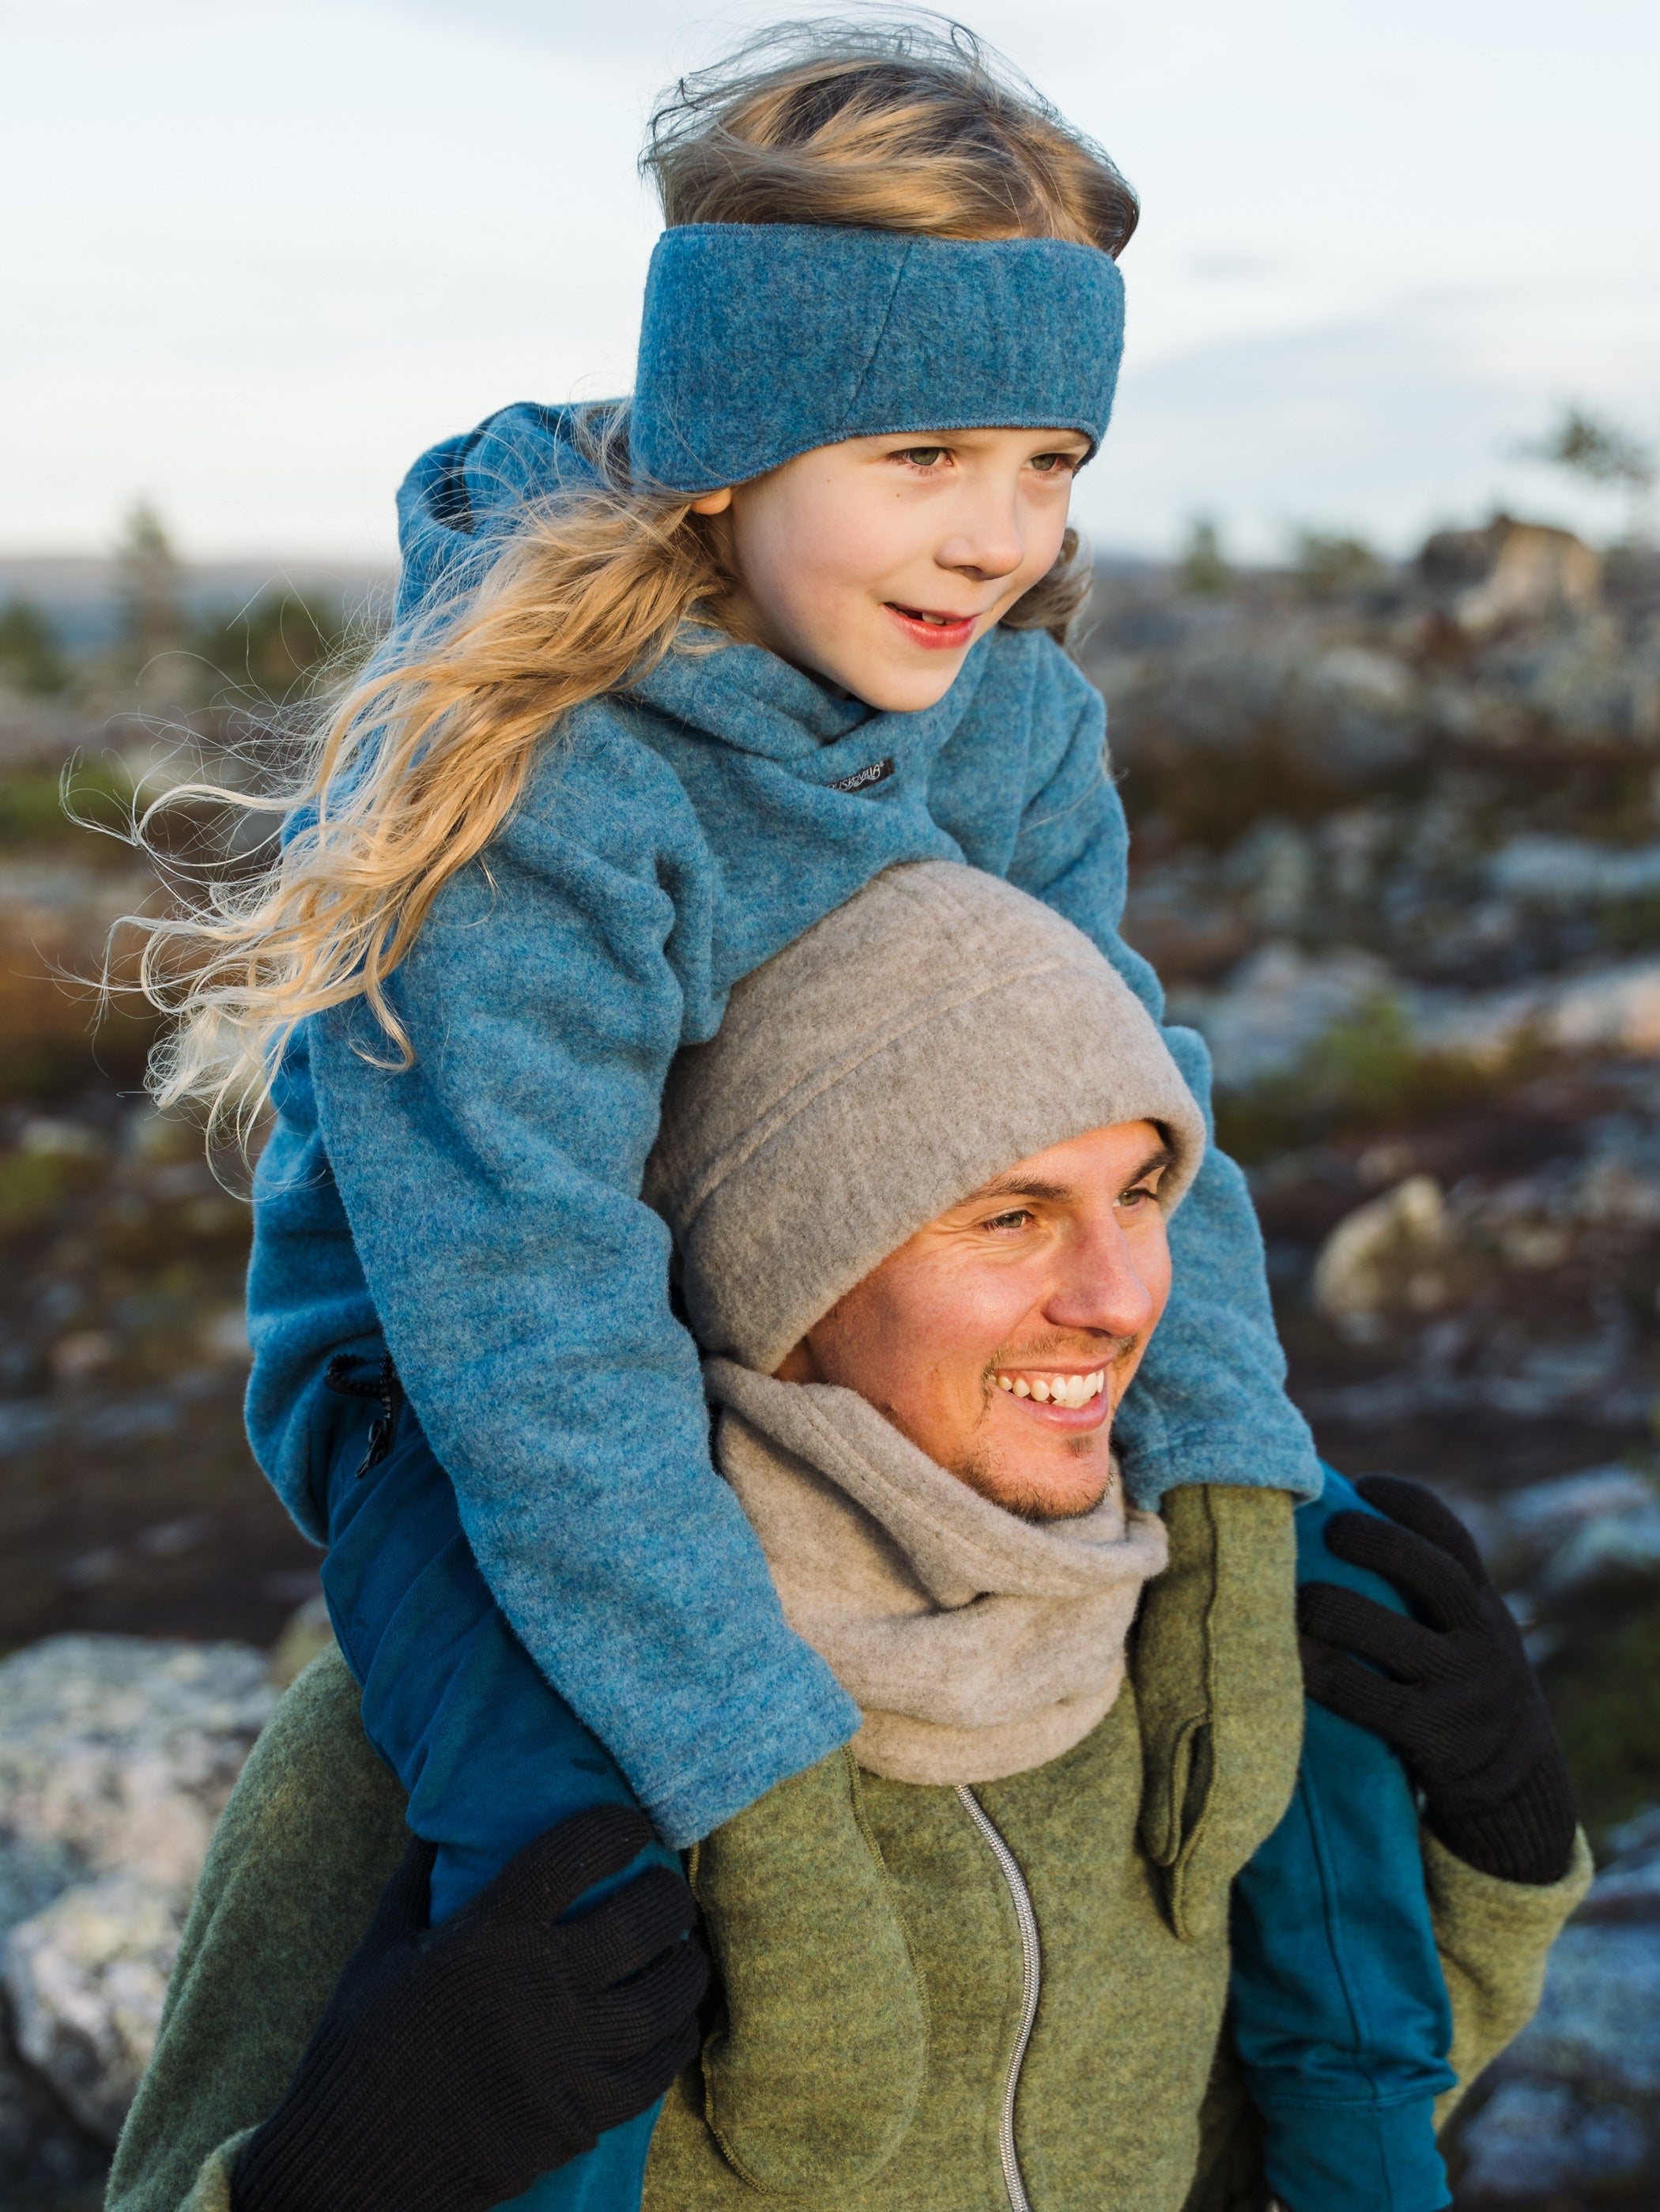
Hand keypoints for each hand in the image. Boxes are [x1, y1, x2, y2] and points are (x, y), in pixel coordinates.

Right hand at [234, 1804, 706, 2211]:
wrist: (346, 2169)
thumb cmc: (359, 2046)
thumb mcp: (381, 1947)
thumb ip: (418, 1875)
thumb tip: (439, 1814)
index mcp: (486, 1938)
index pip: (573, 1855)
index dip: (615, 1827)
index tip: (633, 1824)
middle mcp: (536, 1992)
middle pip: (642, 1921)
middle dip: (669, 1895)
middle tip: (669, 1888)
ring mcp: (562, 2062)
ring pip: (664, 1999)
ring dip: (686, 1966)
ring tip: (684, 1950)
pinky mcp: (576, 2119)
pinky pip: (652, 2072)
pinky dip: (673, 2039)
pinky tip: (673, 2021)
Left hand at [1297, 1475, 1576, 1885]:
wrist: (1516, 1787)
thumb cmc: (1461, 1688)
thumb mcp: (1466, 1635)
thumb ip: (1426, 1594)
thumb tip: (1338, 1522)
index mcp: (1486, 1606)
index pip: (1455, 1540)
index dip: (1410, 1504)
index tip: (1364, 1484)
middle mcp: (1485, 1641)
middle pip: (1436, 1576)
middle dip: (1380, 1543)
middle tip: (1330, 1528)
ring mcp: (1464, 1691)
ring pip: (1401, 1639)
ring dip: (1341, 1611)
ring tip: (1297, 1598)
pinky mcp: (1438, 1740)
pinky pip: (1375, 1702)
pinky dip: (1330, 1676)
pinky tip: (1293, 1658)